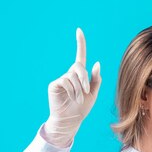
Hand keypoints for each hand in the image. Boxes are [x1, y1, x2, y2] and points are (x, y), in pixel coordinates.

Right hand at [44, 27, 101, 146]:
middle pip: (78, 67)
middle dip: (85, 79)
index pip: (80, 56)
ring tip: (79, 99)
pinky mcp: (54, 84)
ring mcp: (61, 79)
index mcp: (80, 75)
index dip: (80, 43)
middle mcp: (70, 74)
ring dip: (79, 89)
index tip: (79, 30)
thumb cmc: (82, 109)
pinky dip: (72, 90)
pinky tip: (71, 98)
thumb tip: (97, 62)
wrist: (71, 120)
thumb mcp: (93, 94)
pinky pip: (65, 81)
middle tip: (87, 91)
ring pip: (73, 76)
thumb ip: (96, 79)